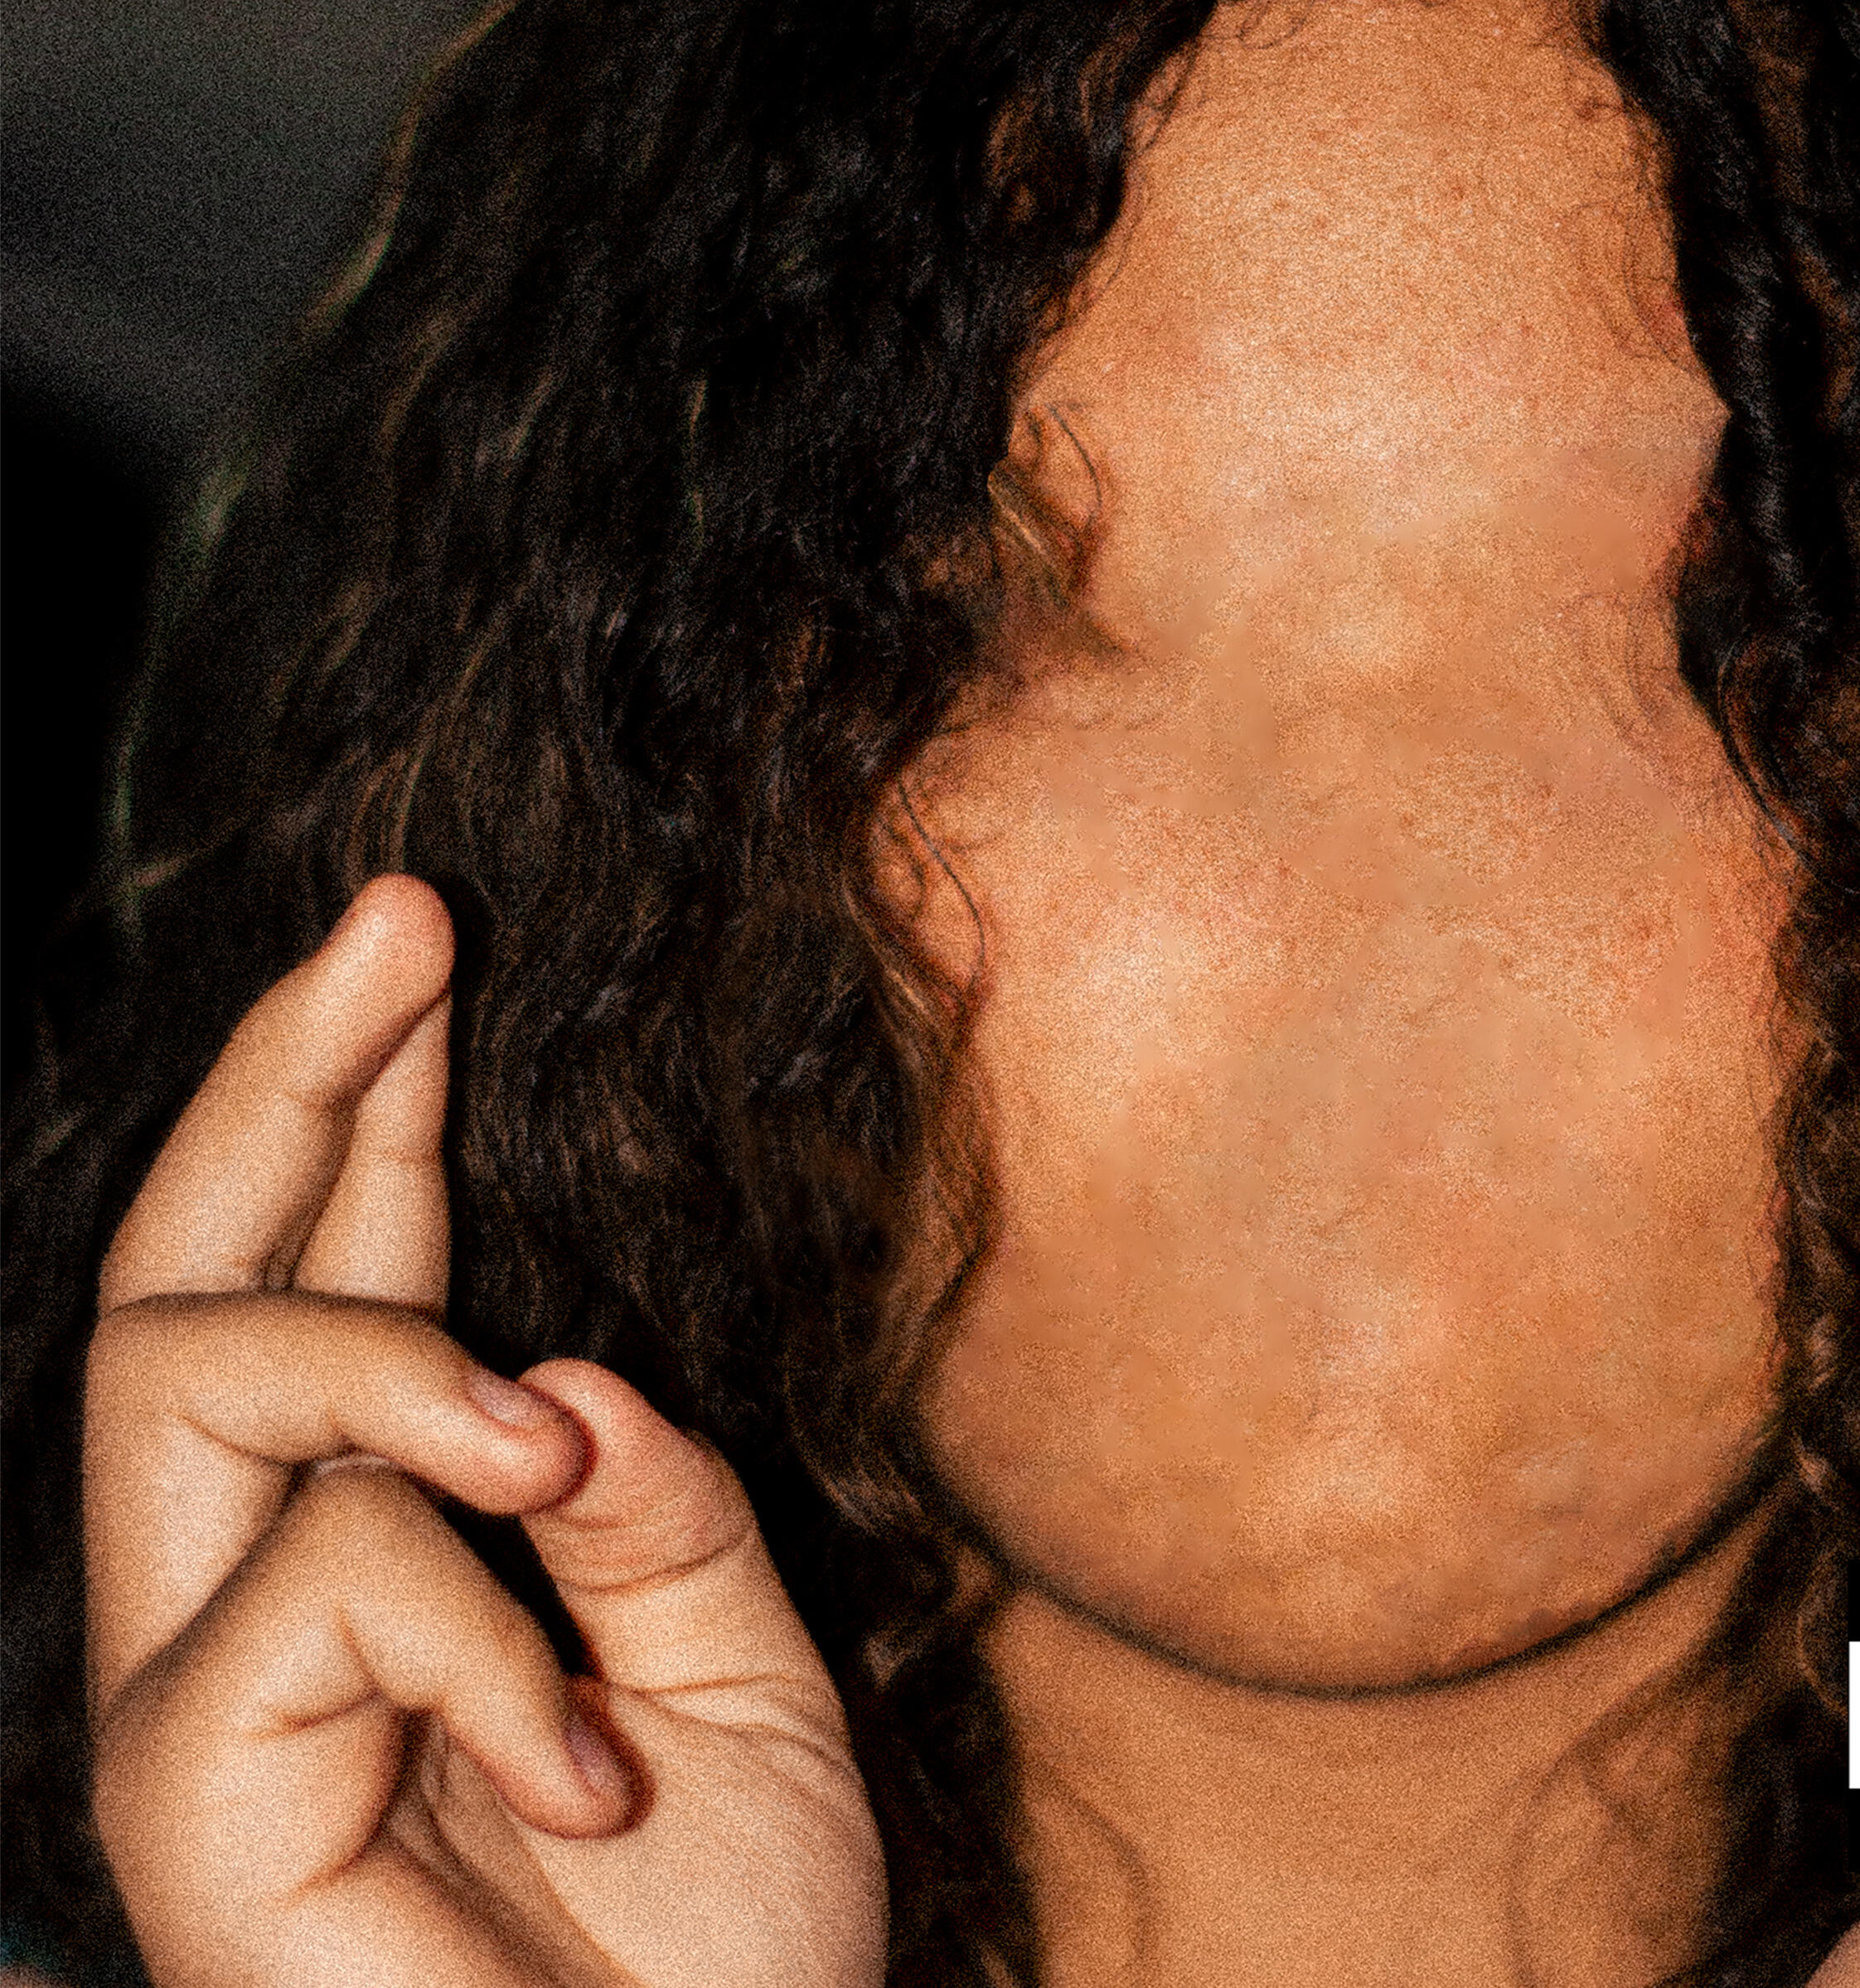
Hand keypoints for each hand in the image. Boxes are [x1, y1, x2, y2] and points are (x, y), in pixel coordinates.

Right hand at [83, 877, 887, 1987]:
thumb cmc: (720, 1946)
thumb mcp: (734, 1665)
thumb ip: (651, 1507)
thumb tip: (558, 1379)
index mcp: (403, 1532)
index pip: (347, 1268)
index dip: (367, 1093)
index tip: (422, 928)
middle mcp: (257, 1591)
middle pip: (195, 1269)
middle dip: (292, 1074)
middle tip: (402, 918)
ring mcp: (195, 1695)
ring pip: (191, 1372)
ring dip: (390, 1365)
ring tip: (543, 1451)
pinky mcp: (181, 1804)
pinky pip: (313, 1595)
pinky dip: (479, 1645)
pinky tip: (583, 1771)